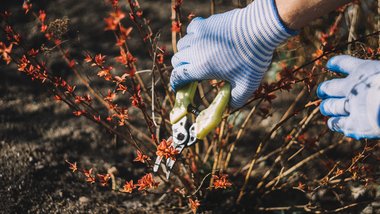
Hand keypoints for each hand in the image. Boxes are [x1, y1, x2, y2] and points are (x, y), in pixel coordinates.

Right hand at [170, 0, 296, 108]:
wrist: (259, 30)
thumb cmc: (253, 58)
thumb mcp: (247, 85)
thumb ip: (236, 99)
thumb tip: (229, 105)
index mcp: (201, 67)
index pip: (178, 76)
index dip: (176, 83)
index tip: (179, 87)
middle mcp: (196, 50)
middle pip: (176, 60)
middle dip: (181, 68)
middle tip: (191, 72)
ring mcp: (199, 34)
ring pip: (182, 44)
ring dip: (186, 52)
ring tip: (197, 55)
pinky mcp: (206, 23)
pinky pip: (191, 30)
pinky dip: (193, 36)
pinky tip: (203, 39)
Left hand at [317, 55, 379, 139]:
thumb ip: (376, 76)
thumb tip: (374, 84)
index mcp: (365, 70)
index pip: (343, 63)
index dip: (335, 63)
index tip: (329, 64)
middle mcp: (352, 86)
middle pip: (328, 87)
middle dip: (324, 89)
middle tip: (321, 91)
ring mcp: (350, 106)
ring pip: (329, 106)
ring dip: (326, 107)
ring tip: (325, 107)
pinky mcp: (353, 125)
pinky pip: (336, 124)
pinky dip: (334, 123)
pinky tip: (333, 123)